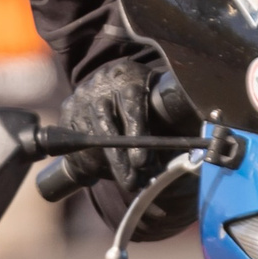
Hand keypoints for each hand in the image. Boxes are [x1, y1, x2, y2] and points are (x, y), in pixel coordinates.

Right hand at [62, 60, 158, 194]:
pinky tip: (103, 170)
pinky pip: (76, 143)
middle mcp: (100, 83)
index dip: (137, 133)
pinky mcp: (68, 110)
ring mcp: (80, 96)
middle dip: (120, 160)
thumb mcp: (159, 100)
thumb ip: (170, 121)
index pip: (132, 104)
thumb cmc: (146, 98)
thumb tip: (189, 155)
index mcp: (127, 75)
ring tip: (125, 181)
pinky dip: (89, 162)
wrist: (112, 81)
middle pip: (107, 125)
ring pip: (90, 138)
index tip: (142, 162)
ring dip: (107, 164)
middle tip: (132, 183)